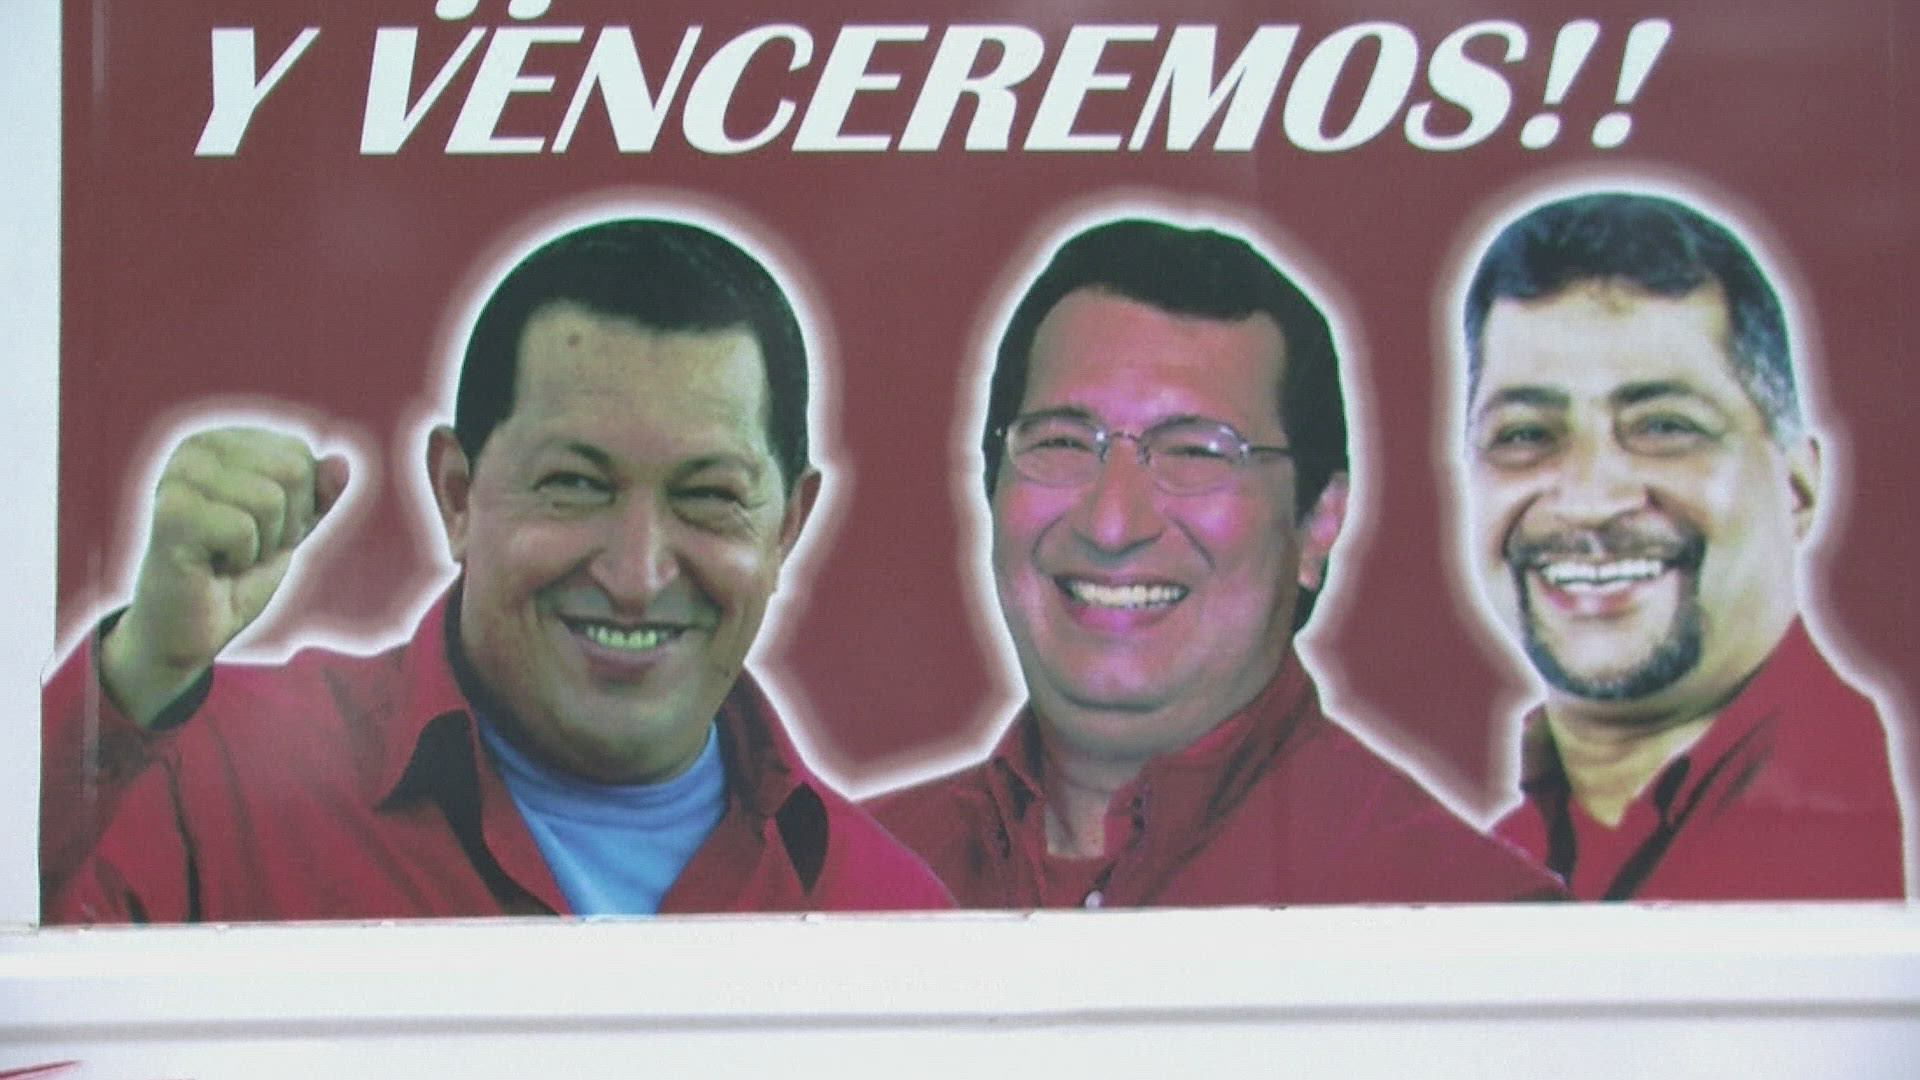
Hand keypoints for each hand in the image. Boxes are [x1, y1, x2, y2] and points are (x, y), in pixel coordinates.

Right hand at [101, 428, 349, 727]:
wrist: (192, 627)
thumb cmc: (239, 571)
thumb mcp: (294, 526)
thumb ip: (320, 493)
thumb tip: (341, 462)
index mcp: (222, 440)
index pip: (298, 454)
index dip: (297, 505)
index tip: (260, 529)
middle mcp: (196, 447)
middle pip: (291, 471)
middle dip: (285, 523)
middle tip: (246, 547)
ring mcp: (178, 476)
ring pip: (270, 499)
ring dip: (263, 544)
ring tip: (228, 556)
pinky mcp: (171, 512)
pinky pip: (244, 528)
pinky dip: (241, 559)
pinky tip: (212, 566)